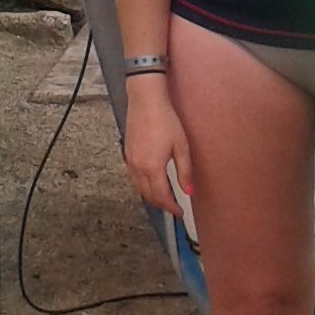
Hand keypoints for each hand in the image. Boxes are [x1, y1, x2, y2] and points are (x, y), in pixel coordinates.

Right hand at [122, 71, 193, 216]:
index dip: (171, 207)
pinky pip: (133, 178)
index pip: (162, 196)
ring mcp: (130, 161)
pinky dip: (142, 186)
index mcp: (153, 168)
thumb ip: (184, 171)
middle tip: (174, 208)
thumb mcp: (181, 146)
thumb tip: (188, 191)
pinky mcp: (127, 154)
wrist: (145, 101)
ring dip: (151, 197)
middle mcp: (138, 168)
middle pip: (148, 195)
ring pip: (139, 188)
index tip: (180, 213)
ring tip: (164, 198)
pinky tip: (150, 183)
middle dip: (161, 205)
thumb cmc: (166, 120)